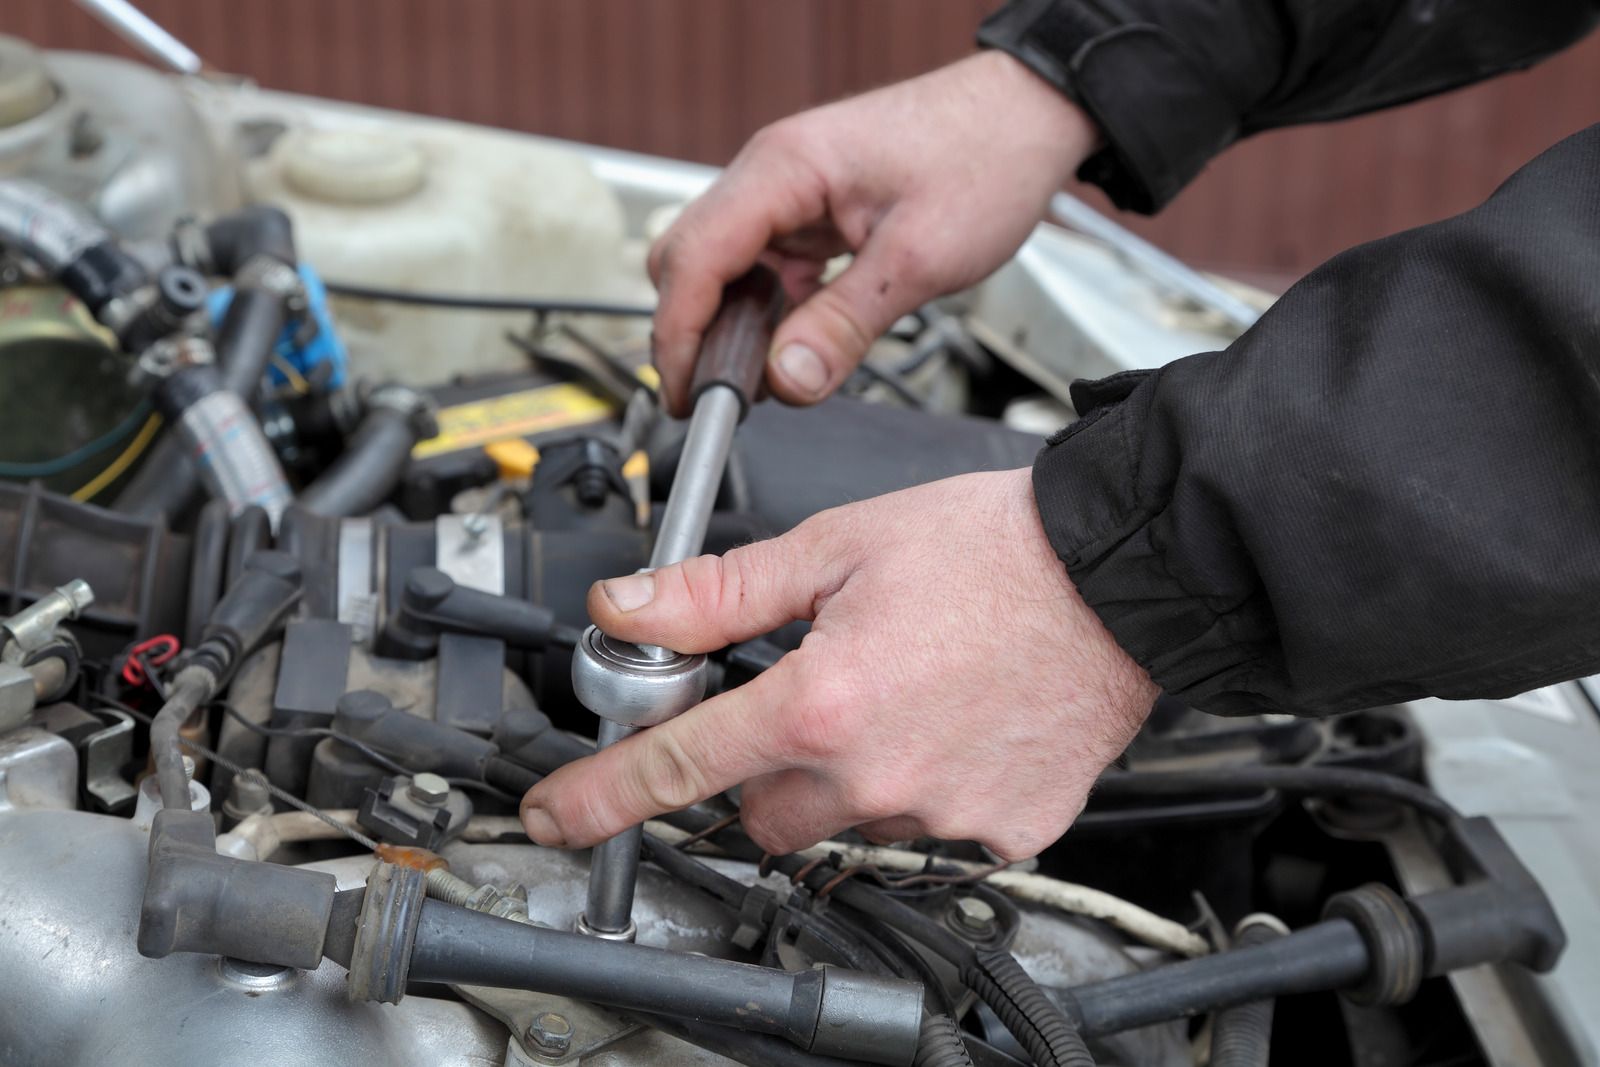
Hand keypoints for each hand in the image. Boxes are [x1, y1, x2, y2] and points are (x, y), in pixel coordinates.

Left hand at [520, 468, 1156, 860]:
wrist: (1117, 574)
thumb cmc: (991, 548)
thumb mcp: (835, 547)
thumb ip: (720, 592)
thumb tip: (632, 610)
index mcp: (821, 701)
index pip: (677, 767)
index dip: (601, 795)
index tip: (559, 815)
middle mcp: (876, 773)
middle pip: (761, 813)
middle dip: (759, 767)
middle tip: (805, 701)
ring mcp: (943, 812)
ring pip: (845, 824)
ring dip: (845, 778)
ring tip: (901, 696)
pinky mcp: (1004, 830)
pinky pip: (928, 831)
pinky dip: (922, 789)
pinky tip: (952, 725)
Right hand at [650, 51, 1100, 415]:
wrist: (1028, 114)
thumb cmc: (986, 156)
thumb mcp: (919, 259)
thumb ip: (844, 325)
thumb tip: (784, 381)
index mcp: (784, 168)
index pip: (695, 257)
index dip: (680, 334)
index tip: (687, 396)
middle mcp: (773, 173)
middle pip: (689, 261)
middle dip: (693, 334)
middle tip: (716, 401)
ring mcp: (789, 194)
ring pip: (723, 269)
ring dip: (732, 326)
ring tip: (756, 384)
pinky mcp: (812, 213)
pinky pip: (766, 269)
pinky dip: (767, 313)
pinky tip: (789, 349)